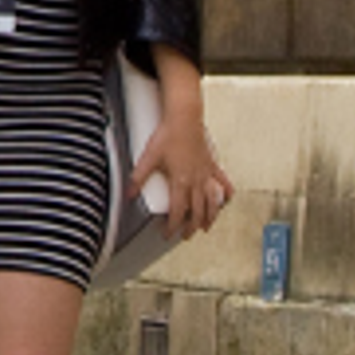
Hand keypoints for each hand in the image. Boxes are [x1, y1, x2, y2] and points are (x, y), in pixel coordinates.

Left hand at [139, 95, 229, 237]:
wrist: (184, 119)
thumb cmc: (168, 135)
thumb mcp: (148, 157)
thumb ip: (138, 177)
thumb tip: (128, 193)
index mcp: (180, 182)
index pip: (177, 212)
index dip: (172, 226)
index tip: (167, 234)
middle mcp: (196, 182)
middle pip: (196, 212)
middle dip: (191, 227)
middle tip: (185, 235)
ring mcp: (207, 175)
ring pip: (212, 203)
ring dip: (209, 218)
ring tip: (206, 227)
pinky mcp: (213, 166)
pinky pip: (223, 184)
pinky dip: (226, 195)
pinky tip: (226, 201)